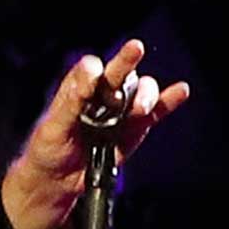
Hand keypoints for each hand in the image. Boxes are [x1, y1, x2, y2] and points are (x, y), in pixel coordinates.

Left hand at [1, 38, 191, 228]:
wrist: (58, 181)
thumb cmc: (48, 150)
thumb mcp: (53, 126)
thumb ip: (72, 100)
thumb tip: (90, 73)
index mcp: (77, 88)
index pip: (90, 69)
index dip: (94, 70)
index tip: (95, 74)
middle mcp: (102, 94)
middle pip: (119, 73)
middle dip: (126, 61)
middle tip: (135, 48)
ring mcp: (121, 110)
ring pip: (139, 91)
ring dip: (145, 94)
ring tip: (140, 108)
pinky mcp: (135, 128)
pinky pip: (156, 112)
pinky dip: (169, 101)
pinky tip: (180, 91)